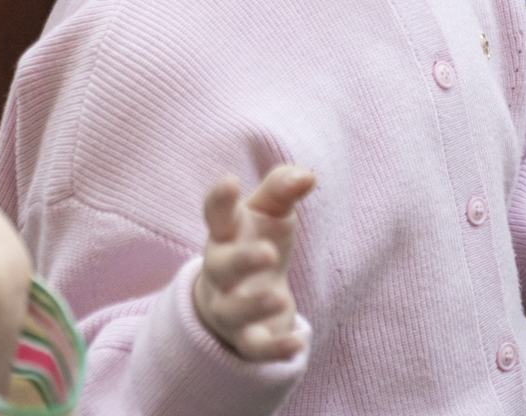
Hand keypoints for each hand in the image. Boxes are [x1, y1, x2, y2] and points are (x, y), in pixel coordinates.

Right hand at [193, 165, 313, 361]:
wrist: (242, 294)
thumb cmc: (257, 238)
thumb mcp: (271, 210)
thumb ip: (284, 188)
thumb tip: (307, 175)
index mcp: (226, 234)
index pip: (217, 215)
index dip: (220, 199)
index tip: (229, 181)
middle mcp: (221, 271)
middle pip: (221, 267)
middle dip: (242, 261)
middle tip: (269, 253)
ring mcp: (230, 306)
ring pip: (234, 311)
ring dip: (254, 306)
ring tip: (280, 298)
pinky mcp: (248, 338)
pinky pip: (255, 348)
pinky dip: (275, 349)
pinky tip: (298, 345)